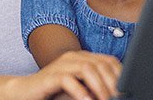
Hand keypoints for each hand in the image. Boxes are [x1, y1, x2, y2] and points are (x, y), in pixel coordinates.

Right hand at [7, 50, 121, 99]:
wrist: (25, 93)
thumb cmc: (54, 94)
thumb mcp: (81, 90)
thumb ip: (97, 89)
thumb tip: (118, 95)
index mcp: (83, 58)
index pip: (110, 61)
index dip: (122, 76)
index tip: (127, 92)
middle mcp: (73, 57)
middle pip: (101, 64)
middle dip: (113, 84)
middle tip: (118, 99)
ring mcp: (61, 64)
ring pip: (88, 69)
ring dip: (100, 88)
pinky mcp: (50, 76)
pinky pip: (68, 79)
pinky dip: (80, 92)